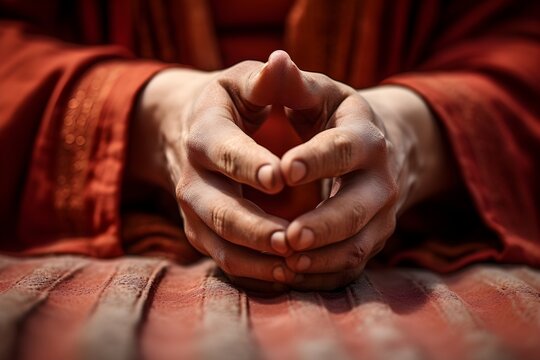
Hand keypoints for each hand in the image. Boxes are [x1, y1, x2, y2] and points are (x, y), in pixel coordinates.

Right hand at [131, 60, 310, 285]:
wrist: (198, 132)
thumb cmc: (233, 104)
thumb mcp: (245, 81)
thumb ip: (264, 79)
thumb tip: (280, 61)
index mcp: (203, 131)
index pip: (222, 149)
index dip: (248, 164)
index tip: (281, 177)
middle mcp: (191, 174)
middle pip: (216, 207)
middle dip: (253, 225)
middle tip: (291, 238)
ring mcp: (193, 207)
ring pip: (218, 241)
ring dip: (254, 255)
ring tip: (291, 264)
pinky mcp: (201, 230)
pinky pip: (222, 258)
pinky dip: (250, 270)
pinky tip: (283, 274)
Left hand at [262, 53, 454, 290]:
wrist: (366, 150)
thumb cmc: (330, 117)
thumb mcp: (316, 94)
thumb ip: (294, 84)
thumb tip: (275, 59)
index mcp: (365, 136)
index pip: (344, 148)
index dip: (316, 160)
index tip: (283, 171)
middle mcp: (380, 179)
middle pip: (359, 208)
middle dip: (325, 223)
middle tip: (289, 235)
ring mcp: (381, 215)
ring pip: (359, 245)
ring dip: (325, 257)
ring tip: (288, 262)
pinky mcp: (371, 239)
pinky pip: (353, 266)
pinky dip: (326, 274)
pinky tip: (295, 275)